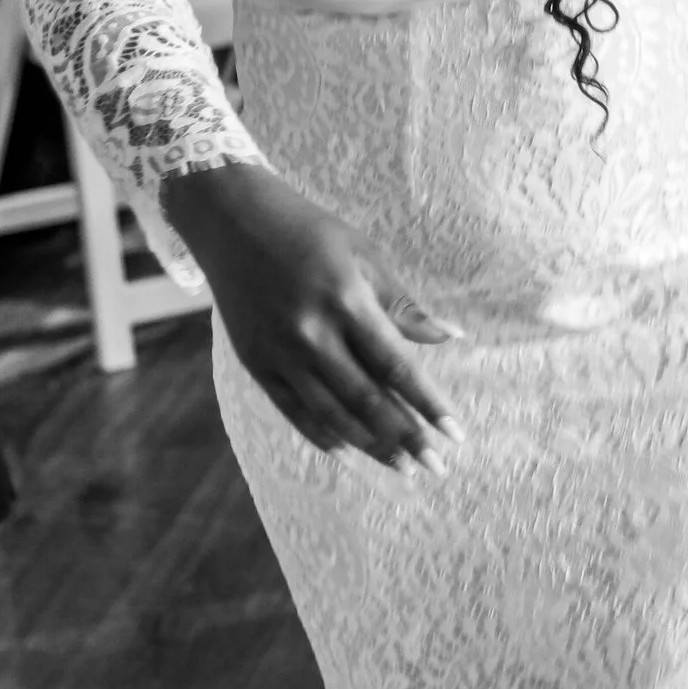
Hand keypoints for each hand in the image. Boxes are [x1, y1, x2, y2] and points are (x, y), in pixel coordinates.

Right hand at [164, 161, 461, 470]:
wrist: (232, 221)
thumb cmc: (310, 232)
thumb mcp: (364, 255)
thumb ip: (402, 305)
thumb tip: (449, 337)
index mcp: (346, 301)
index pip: (396, 366)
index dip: (428, 404)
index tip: (455, 434)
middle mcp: (311, 333)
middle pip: (367, 400)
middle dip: (405, 437)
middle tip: (435, 466)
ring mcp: (280, 353)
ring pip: (331, 413)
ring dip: (370, 445)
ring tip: (401, 467)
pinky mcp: (256, 363)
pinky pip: (293, 410)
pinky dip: (322, 434)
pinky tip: (348, 450)